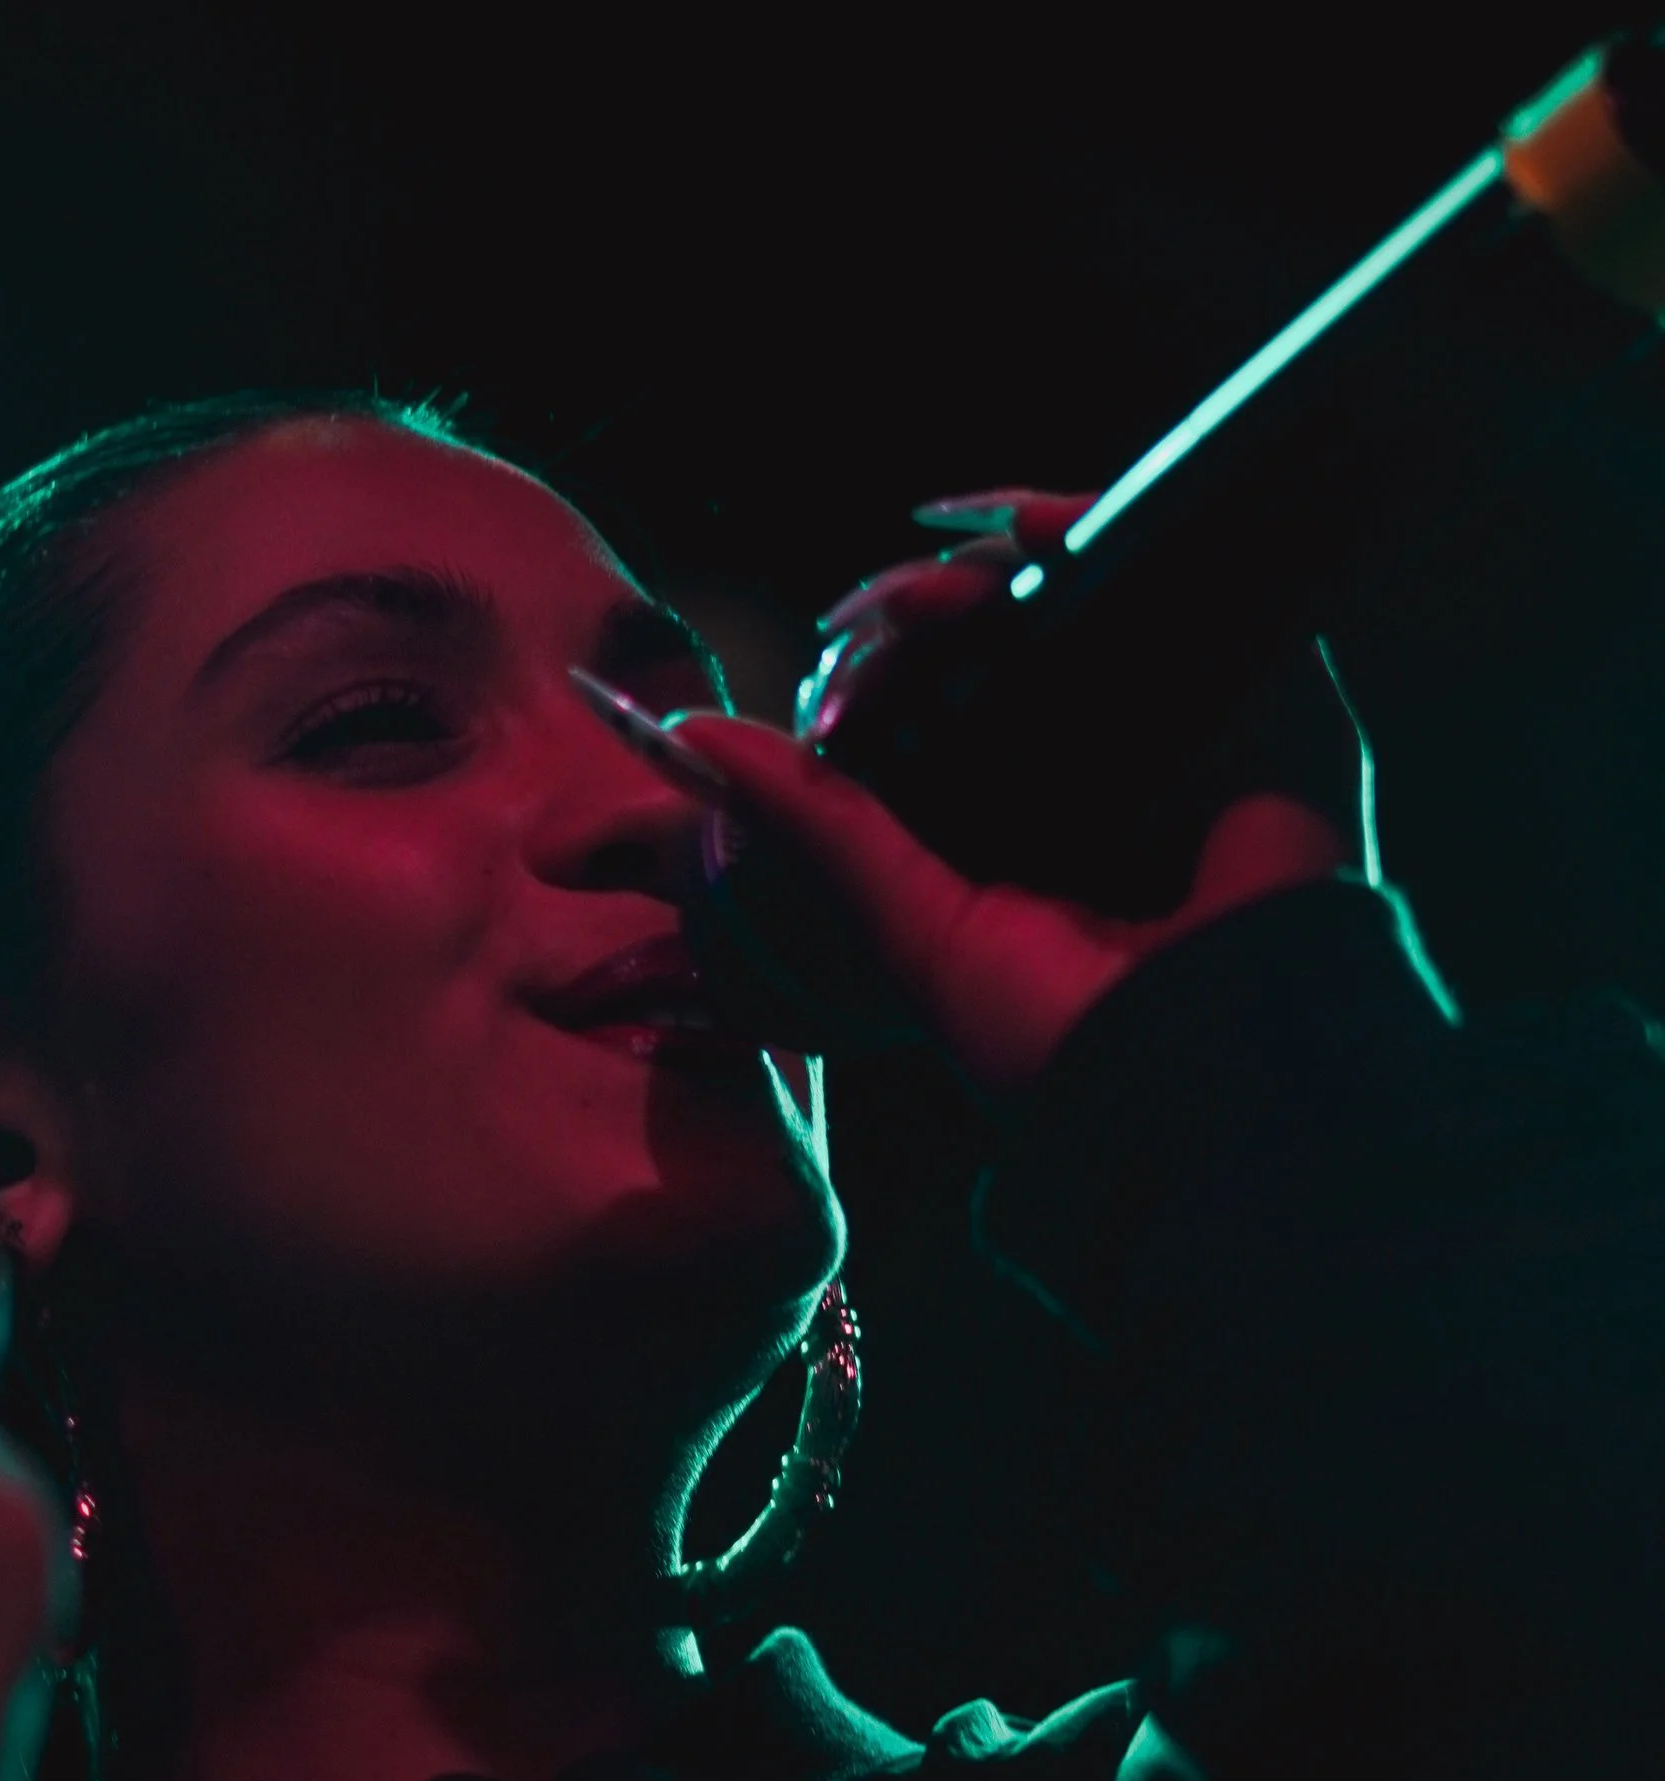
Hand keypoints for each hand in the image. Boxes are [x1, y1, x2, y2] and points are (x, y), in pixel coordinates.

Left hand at [674, 489, 1352, 1096]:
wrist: (1197, 1076)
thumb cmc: (1055, 1037)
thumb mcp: (907, 925)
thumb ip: (817, 826)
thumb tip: (693, 738)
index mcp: (1018, 832)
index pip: (936, 714)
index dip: (875, 675)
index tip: (823, 670)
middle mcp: (1099, 774)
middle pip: (998, 643)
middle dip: (917, 617)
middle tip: (861, 626)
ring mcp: (1183, 727)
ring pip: (1071, 598)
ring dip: (983, 572)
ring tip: (915, 593)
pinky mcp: (1264, 693)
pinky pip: (1176, 573)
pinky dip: (1087, 531)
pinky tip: (1013, 527)